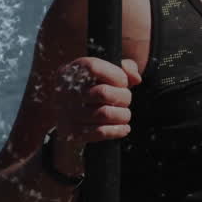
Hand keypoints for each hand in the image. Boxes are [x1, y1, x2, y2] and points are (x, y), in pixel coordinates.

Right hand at [53, 57, 140, 175]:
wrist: (70, 110)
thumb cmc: (95, 86)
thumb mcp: (107, 71)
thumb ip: (125, 68)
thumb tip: (136, 78)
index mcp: (73, 71)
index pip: (94, 68)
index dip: (116, 76)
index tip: (123, 83)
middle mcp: (66, 91)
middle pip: (103, 93)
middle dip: (123, 97)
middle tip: (124, 100)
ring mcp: (67, 113)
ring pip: (104, 114)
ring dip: (123, 115)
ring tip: (124, 114)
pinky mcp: (72, 132)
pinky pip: (100, 132)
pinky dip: (117, 130)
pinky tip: (124, 128)